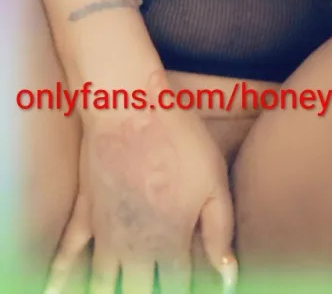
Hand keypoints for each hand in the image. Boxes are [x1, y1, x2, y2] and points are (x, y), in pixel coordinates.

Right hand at [43, 70, 237, 293]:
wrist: (129, 108)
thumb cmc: (178, 141)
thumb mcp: (214, 183)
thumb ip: (220, 233)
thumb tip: (228, 278)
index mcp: (170, 244)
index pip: (176, 288)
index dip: (181, 290)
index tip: (183, 284)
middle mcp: (135, 248)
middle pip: (139, 293)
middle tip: (151, 286)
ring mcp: (104, 234)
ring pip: (102, 286)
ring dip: (108, 293)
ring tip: (115, 293)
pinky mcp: (84, 213)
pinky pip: (65, 255)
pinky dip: (58, 278)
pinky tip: (51, 291)